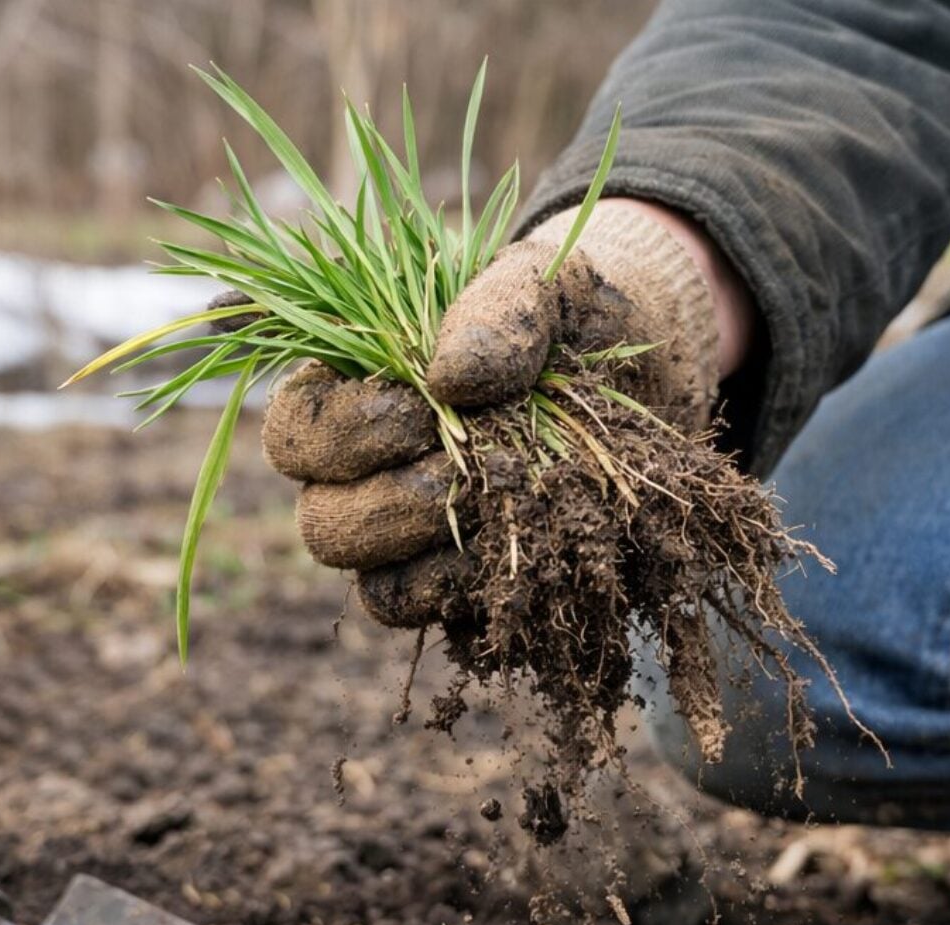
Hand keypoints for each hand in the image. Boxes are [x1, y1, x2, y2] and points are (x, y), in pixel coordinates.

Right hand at [260, 200, 727, 625]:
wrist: (655, 376)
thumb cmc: (574, 318)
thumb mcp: (546, 283)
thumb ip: (499, 306)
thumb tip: (449, 377)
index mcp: (354, 392)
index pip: (294, 435)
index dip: (344, 433)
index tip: (423, 406)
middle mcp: (367, 477)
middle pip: (323, 525)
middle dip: (396, 499)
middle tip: (468, 464)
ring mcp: (415, 543)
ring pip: (376, 586)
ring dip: (438, 549)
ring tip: (503, 499)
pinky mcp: (467, 587)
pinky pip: (444, 617)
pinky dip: (477, 586)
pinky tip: (528, 544)